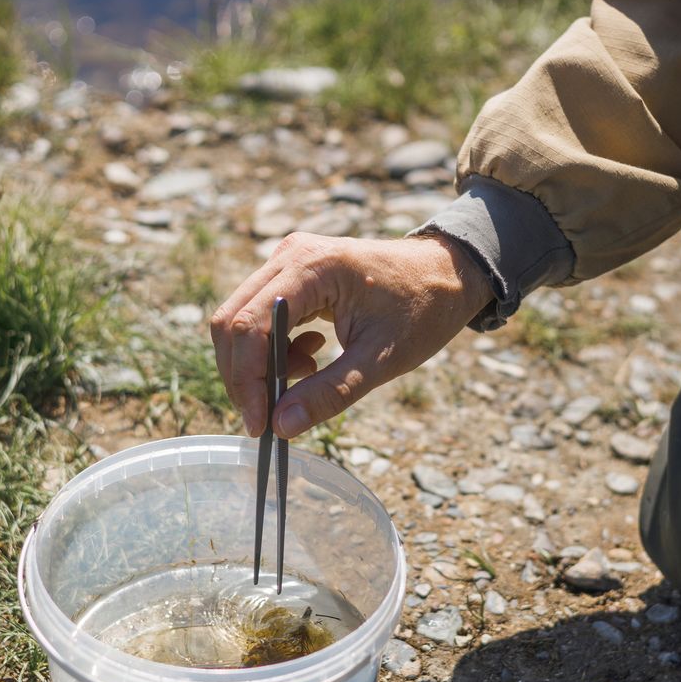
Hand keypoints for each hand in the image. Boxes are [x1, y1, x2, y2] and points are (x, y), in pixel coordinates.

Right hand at [210, 232, 492, 436]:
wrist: (447, 274)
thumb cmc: (423, 310)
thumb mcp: (380, 359)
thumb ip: (330, 393)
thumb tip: (282, 426)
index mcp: (313, 267)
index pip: (250, 325)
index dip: (247, 379)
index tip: (259, 423)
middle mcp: (290, 255)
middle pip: (233, 321)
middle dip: (244, 376)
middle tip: (268, 416)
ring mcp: (288, 261)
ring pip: (242, 321)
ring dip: (261, 363)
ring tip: (308, 375)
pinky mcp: (292, 273)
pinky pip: (260, 316)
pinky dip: (274, 349)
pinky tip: (312, 357)